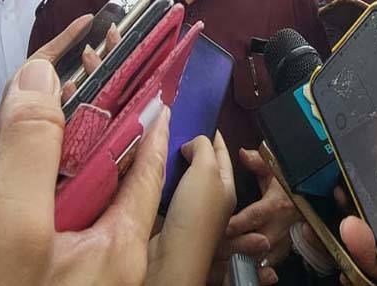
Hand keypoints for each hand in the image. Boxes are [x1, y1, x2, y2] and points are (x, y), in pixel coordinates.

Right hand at [0, 32, 170, 285]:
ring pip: (79, 195)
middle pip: (112, 175)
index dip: (142, 113)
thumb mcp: (9, 224)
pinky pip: (54, 220)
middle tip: (75, 81)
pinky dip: (43, 185)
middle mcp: (108, 258)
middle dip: (97, 126)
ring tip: (44, 112)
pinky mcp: (42, 274)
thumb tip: (42, 74)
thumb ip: (31, 148)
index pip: (144, 162)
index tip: (140, 72)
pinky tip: (20, 170)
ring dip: (64, 152)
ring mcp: (76, 270)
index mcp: (121, 245)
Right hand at [147, 132, 235, 283]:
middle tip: (180, 132)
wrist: (172, 256)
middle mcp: (210, 199)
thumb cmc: (196, 215)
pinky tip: (151, 175)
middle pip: (203, 167)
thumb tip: (193, 143)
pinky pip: (166, 192)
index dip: (214, 136)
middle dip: (194, 150)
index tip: (206, 121)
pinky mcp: (170, 218)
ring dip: (175, 166)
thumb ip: (203, 148)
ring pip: (183, 180)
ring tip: (164, 150)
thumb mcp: (206, 170)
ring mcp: (189, 209)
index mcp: (225, 186)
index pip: (222, 154)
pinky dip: (161, 182)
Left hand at [211, 149, 299, 283]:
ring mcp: (281, 244)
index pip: (253, 217)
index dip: (236, 224)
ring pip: (260, 258)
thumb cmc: (291, 186)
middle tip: (214, 249)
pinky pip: (266, 266)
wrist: (314, 203)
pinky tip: (239, 270)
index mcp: (275, 206)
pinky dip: (254, 268)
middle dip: (235, 247)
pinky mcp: (282, 254)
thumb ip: (259, 162)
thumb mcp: (277, 171)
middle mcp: (278, 228)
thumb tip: (243, 153)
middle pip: (254, 243)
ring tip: (224, 262)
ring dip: (244, 260)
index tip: (220, 227)